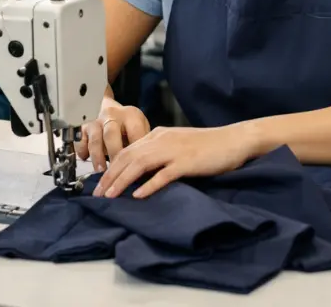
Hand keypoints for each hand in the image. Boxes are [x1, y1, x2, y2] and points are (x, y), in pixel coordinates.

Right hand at [76, 99, 150, 172]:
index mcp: (131, 115)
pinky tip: (85, 160)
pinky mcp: (83, 128)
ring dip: (97, 156)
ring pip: (95, 139)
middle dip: (114, 155)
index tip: (137, 169)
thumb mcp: (141, 128)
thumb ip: (143, 144)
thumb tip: (147, 170)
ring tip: (100, 171)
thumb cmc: (129, 125)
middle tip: (117, 173)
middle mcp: (112, 116)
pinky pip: (81, 141)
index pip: (134, 133)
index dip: (136, 152)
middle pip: (111, 135)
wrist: (110, 109)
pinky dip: (82, 151)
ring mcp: (96, 121)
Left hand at [92, 124, 258, 199]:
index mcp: (159, 134)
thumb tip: (140, 171)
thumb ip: (159, 152)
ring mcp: (174, 150)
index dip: (111, 166)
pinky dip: (149, 185)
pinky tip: (138, 196)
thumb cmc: (208, 145)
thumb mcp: (178, 144)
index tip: (100, 182)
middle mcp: (162, 139)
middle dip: (110, 176)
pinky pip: (163, 175)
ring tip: (110, 196)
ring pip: (140, 165)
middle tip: (97, 193)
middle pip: (128, 157)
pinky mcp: (187, 162)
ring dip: (122, 181)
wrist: (233, 140)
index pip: (127, 150)